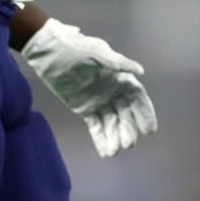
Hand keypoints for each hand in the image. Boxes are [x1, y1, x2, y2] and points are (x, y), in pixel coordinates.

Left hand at [20, 18, 157, 155]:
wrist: (50, 53)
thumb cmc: (75, 48)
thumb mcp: (97, 53)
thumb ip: (118, 63)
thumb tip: (140, 71)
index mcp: (119, 77)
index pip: (137, 97)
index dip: (144, 112)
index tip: (149, 129)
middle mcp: (113, 90)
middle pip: (125, 113)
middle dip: (128, 128)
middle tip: (129, 144)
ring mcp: (99, 101)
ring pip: (111, 122)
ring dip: (115, 136)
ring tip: (115, 151)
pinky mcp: (85, 109)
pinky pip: (96, 125)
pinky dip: (101, 138)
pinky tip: (106, 152)